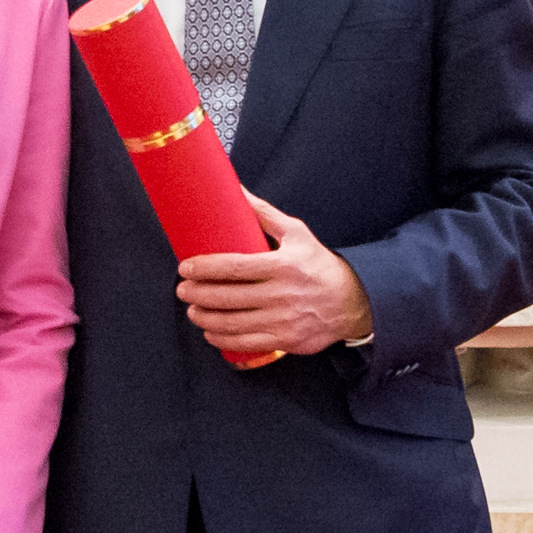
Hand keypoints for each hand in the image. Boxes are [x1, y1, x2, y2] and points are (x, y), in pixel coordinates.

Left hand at [177, 192, 373, 355]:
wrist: (350, 301)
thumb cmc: (318, 264)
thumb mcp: (297, 234)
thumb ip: (264, 214)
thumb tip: (236, 189)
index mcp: (283, 266)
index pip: (235, 267)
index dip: (205, 268)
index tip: (185, 267)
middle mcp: (282, 294)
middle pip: (228, 297)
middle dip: (198, 294)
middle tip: (182, 289)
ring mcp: (283, 320)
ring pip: (233, 323)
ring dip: (205, 318)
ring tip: (192, 310)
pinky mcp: (285, 340)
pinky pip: (246, 343)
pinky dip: (222, 339)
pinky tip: (209, 332)